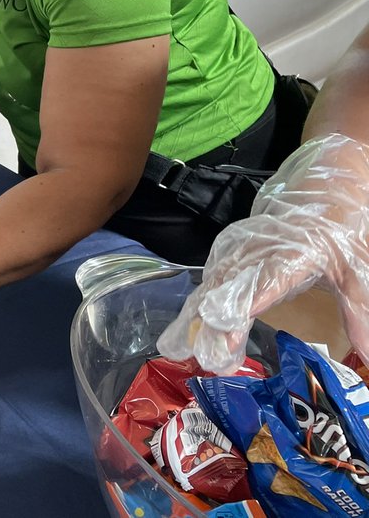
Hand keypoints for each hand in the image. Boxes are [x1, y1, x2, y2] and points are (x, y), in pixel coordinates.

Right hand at [159, 133, 368, 373]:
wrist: (324, 180)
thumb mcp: (358, 269)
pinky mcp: (236, 244)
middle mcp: (259, 250)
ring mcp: (243, 244)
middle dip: (211, 324)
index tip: (225, 342)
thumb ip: (359, 312)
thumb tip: (368, 357)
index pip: (259, 288)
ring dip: (201, 312)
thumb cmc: (341, 224)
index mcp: (290, 255)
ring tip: (185, 342)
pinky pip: (214, 271)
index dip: (239, 315)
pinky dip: (203, 296)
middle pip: (227, 288)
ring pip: (215, 280)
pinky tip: (195, 315)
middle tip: (204, 357)